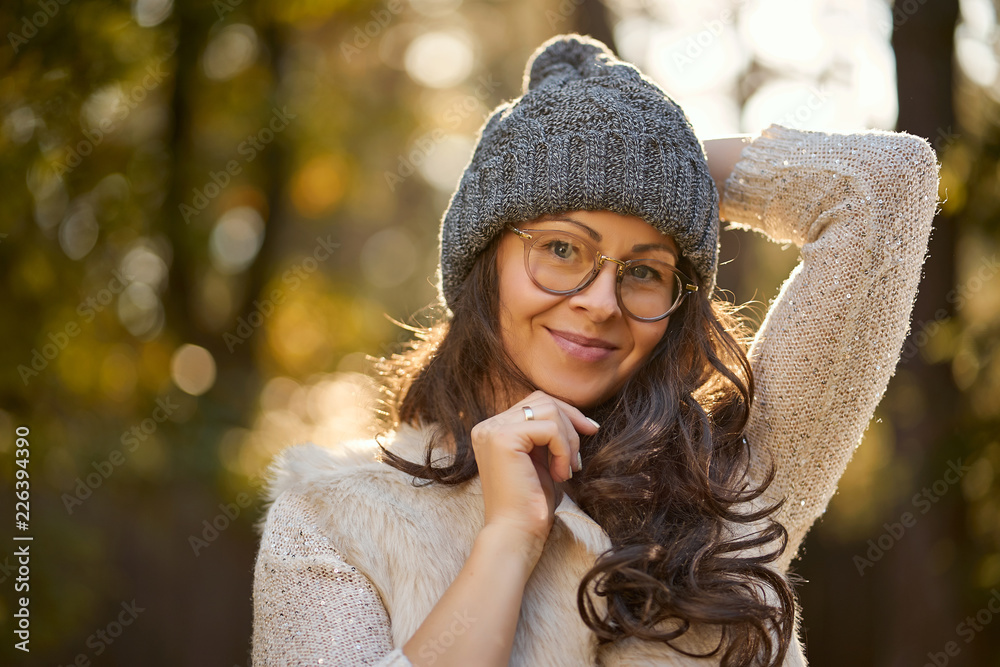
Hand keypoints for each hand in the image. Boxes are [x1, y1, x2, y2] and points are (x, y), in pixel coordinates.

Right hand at [470, 390, 598, 558]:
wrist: (516, 534)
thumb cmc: (531, 504)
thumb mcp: (541, 460)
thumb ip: (546, 435)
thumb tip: (575, 412)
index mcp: (493, 430)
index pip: (535, 403)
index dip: (566, 414)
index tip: (589, 431)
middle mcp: (487, 426)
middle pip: (542, 400)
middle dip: (571, 421)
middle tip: (579, 456)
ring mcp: (492, 430)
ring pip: (549, 410)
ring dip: (568, 440)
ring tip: (567, 469)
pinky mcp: (503, 438)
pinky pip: (549, 428)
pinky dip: (563, 450)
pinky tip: (560, 474)